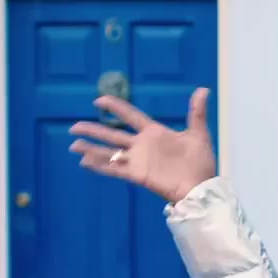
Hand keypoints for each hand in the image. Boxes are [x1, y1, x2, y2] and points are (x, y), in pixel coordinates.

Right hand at [69, 88, 215, 202]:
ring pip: (109, 152)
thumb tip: (203, 89)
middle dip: (93, 130)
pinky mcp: (138, 175)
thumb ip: (197, 112)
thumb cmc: (201, 163)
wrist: (201, 187)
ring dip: (91, 149)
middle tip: (73, 126)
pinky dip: (100, 165)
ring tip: (73, 145)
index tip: (99, 100)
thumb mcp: (199, 134)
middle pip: (112, 134)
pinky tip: (84, 162)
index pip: (130, 116)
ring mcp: (138, 160)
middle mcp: (142, 145)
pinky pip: (115, 169)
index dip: (116, 107)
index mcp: (154, 133)